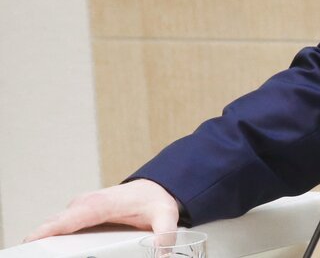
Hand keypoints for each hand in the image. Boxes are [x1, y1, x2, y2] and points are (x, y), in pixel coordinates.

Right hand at [23, 179, 179, 242]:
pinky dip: (52, 238)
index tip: (33, 240)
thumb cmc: (155, 200)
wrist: (155, 188)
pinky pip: (60, 228)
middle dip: (42, 240)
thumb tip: (162, 253)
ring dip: (46, 241)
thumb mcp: (165, 216)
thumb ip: (164, 235)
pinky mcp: (78, 215)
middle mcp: (85, 204)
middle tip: (36, 255)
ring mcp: (79, 209)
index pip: (70, 217)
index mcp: (101, 203)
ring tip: (40, 254)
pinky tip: (50, 251)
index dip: (50, 229)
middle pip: (55, 224)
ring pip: (54, 226)